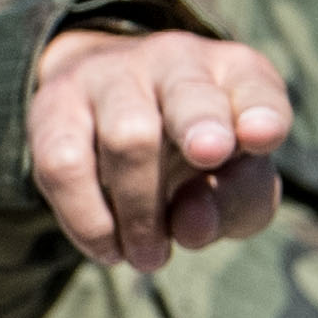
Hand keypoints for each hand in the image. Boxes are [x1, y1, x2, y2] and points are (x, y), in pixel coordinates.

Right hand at [28, 28, 290, 269]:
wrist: (106, 109)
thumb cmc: (192, 158)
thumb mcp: (234, 180)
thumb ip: (235, 204)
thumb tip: (186, 228)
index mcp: (233, 74)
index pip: (255, 87)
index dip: (262, 113)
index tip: (262, 138)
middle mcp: (174, 61)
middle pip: (188, 96)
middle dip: (199, 126)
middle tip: (207, 159)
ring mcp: (110, 77)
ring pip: (128, 137)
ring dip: (142, 213)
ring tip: (149, 256)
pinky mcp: (55, 106)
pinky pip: (64, 166)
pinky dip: (88, 219)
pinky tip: (108, 247)